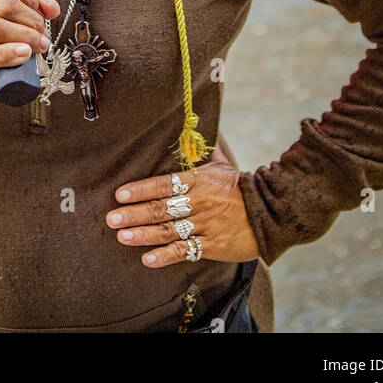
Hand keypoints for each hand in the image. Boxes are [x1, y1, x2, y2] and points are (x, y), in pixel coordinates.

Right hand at [0, 0, 59, 97]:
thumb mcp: (6, 12)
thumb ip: (32, 1)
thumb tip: (52, 7)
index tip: (41, 12)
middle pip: (7, 4)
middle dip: (32, 20)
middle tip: (42, 33)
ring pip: (0, 27)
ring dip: (27, 37)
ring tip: (38, 45)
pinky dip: (10, 53)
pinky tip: (24, 53)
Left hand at [105, 145, 259, 266]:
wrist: (271, 211)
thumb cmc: (240, 186)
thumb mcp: (221, 165)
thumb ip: (203, 150)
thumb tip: (192, 124)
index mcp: (198, 180)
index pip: (164, 183)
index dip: (141, 188)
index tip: (120, 194)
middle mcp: (199, 202)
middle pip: (161, 208)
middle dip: (134, 213)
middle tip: (112, 217)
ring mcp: (205, 225)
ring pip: (169, 230)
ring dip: (144, 234)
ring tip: (122, 236)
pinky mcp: (212, 245)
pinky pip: (186, 251)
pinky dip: (166, 256)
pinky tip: (147, 258)